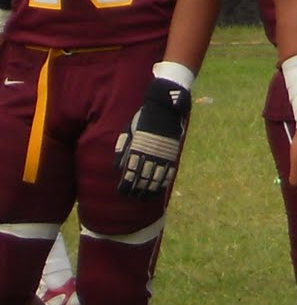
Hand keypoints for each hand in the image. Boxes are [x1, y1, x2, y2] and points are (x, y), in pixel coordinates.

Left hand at [115, 77, 191, 197]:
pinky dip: (164, 181)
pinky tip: (160, 188)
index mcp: (136, 149)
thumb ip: (122, 148)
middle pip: (142, 178)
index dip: (125, 185)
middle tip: (132, 197)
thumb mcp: (128, 130)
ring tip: (145, 197)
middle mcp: (149, 155)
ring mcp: (162, 155)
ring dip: (150, 188)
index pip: (129, 172)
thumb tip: (117, 167)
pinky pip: (169, 171)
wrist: (165, 107)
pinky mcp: (172, 153)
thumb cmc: (144, 118)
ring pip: (155, 177)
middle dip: (136, 189)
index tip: (122, 192)